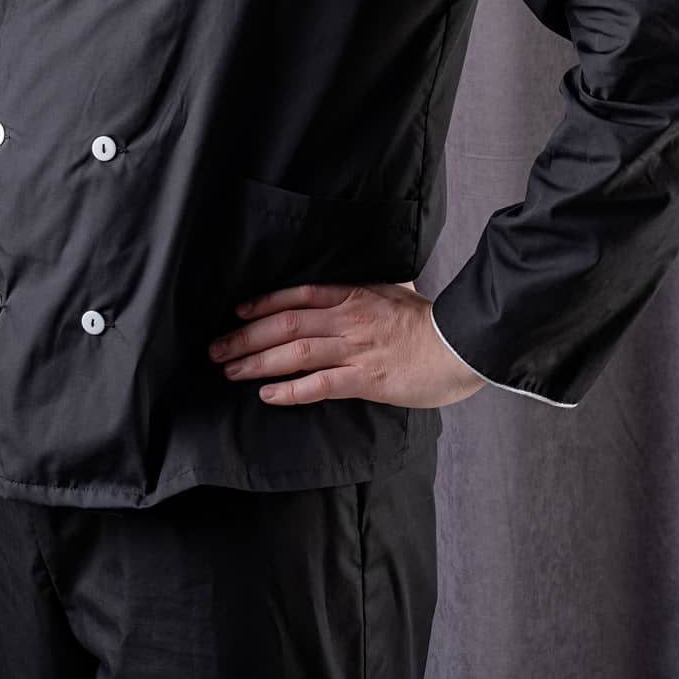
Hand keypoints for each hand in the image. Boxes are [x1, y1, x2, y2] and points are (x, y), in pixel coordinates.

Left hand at [207, 281, 488, 408]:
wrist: (461, 345)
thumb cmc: (431, 322)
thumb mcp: (396, 292)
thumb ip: (371, 290)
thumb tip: (362, 283)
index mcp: (353, 295)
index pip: (297, 295)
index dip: (263, 303)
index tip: (237, 312)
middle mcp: (347, 319)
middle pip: (285, 324)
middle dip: (246, 337)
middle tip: (216, 348)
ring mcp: (354, 349)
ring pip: (295, 353)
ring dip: (258, 362)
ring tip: (230, 371)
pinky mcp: (365, 380)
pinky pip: (320, 384)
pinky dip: (291, 390)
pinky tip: (269, 395)